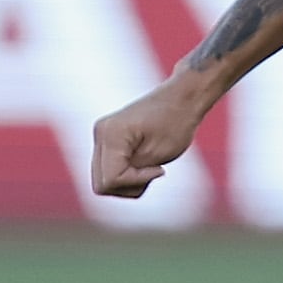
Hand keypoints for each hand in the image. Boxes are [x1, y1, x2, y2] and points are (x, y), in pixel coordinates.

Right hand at [89, 78, 207, 200]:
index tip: (159, 169)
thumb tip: (112, 185)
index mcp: (111, 134)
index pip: (110, 180)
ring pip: (103, 180)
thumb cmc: (176, 123)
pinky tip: (145, 162)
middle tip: (154, 170)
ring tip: (152, 166)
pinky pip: (109, 170)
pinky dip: (127, 174)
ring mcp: (101, 136)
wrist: (182, 97)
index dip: (136, 181)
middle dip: (129, 185)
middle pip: (102, 184)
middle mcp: (100, 134)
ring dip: (128, 182)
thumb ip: (132, 173)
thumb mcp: (157, 154)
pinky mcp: (107, 140)